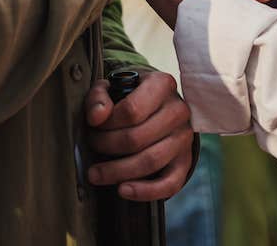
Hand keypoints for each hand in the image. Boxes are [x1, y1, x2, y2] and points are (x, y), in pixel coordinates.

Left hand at [85, 71, 193, 200]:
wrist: (158, 107)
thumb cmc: (132, 97)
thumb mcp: (113, 88)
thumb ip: (99, 97)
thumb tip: (96, 117)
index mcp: (162, 85)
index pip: (132, 110)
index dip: (107, 124)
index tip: (92, 127)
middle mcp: (178, 110)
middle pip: (137, 138)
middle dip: (106, 147)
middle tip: (92, 147)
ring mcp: (184, 137)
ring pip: (150, 161)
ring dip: (118, 172)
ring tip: (96, 174)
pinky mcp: (185, 160)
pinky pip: (169, 183)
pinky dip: (144, 191)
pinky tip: (122, 189)